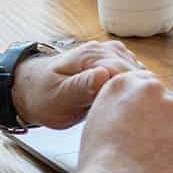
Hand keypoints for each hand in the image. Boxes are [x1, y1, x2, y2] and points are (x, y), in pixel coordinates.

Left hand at [12, 40, 143, 129]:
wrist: (31, 90)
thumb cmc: (42, 95)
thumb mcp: (58, 97)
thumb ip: (81, 86)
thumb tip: (104, 75)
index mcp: (92, 55)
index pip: (126, 73)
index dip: (134, 95)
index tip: (137, 115)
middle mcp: (105, 50)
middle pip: (137, 73)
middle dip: (140, 96)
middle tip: (139, 121)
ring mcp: (111, 56)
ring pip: (139, 76)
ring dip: (140, 94)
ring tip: (136, 116)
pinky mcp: (113, 65)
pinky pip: (133, 77)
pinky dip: (135, 91)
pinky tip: (131, 107)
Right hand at [75, 70, 172, 172]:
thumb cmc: (101, 165)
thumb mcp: (97, 121)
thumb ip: (119, 108)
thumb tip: (132, 114)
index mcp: (126, 84)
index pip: (145, 88)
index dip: (146, 111)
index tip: (145, 125)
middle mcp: (156, 91)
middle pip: (167, 105)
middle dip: (162, 125)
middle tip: (147, 150)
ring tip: (153, 164)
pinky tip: (166, 171)